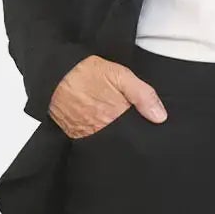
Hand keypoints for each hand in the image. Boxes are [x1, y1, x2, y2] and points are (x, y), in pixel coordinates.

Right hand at [49, 56, 166, 138]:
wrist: (53, 74)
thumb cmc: (86, 73)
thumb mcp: (120, 75)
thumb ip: (143, 95)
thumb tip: (160, 117)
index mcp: (116, 116)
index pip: (136, 131)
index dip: (142, 127)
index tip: (143, 122)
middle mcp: (102, 129)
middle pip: (122, 138)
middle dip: (126, 131)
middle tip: (123, 117)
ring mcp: (87, 134)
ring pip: (107, 140)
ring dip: (111, 132)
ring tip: (109, 118)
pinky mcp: (75, 135)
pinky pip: (91, 139)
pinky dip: (96, 133)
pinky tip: (97, 122)